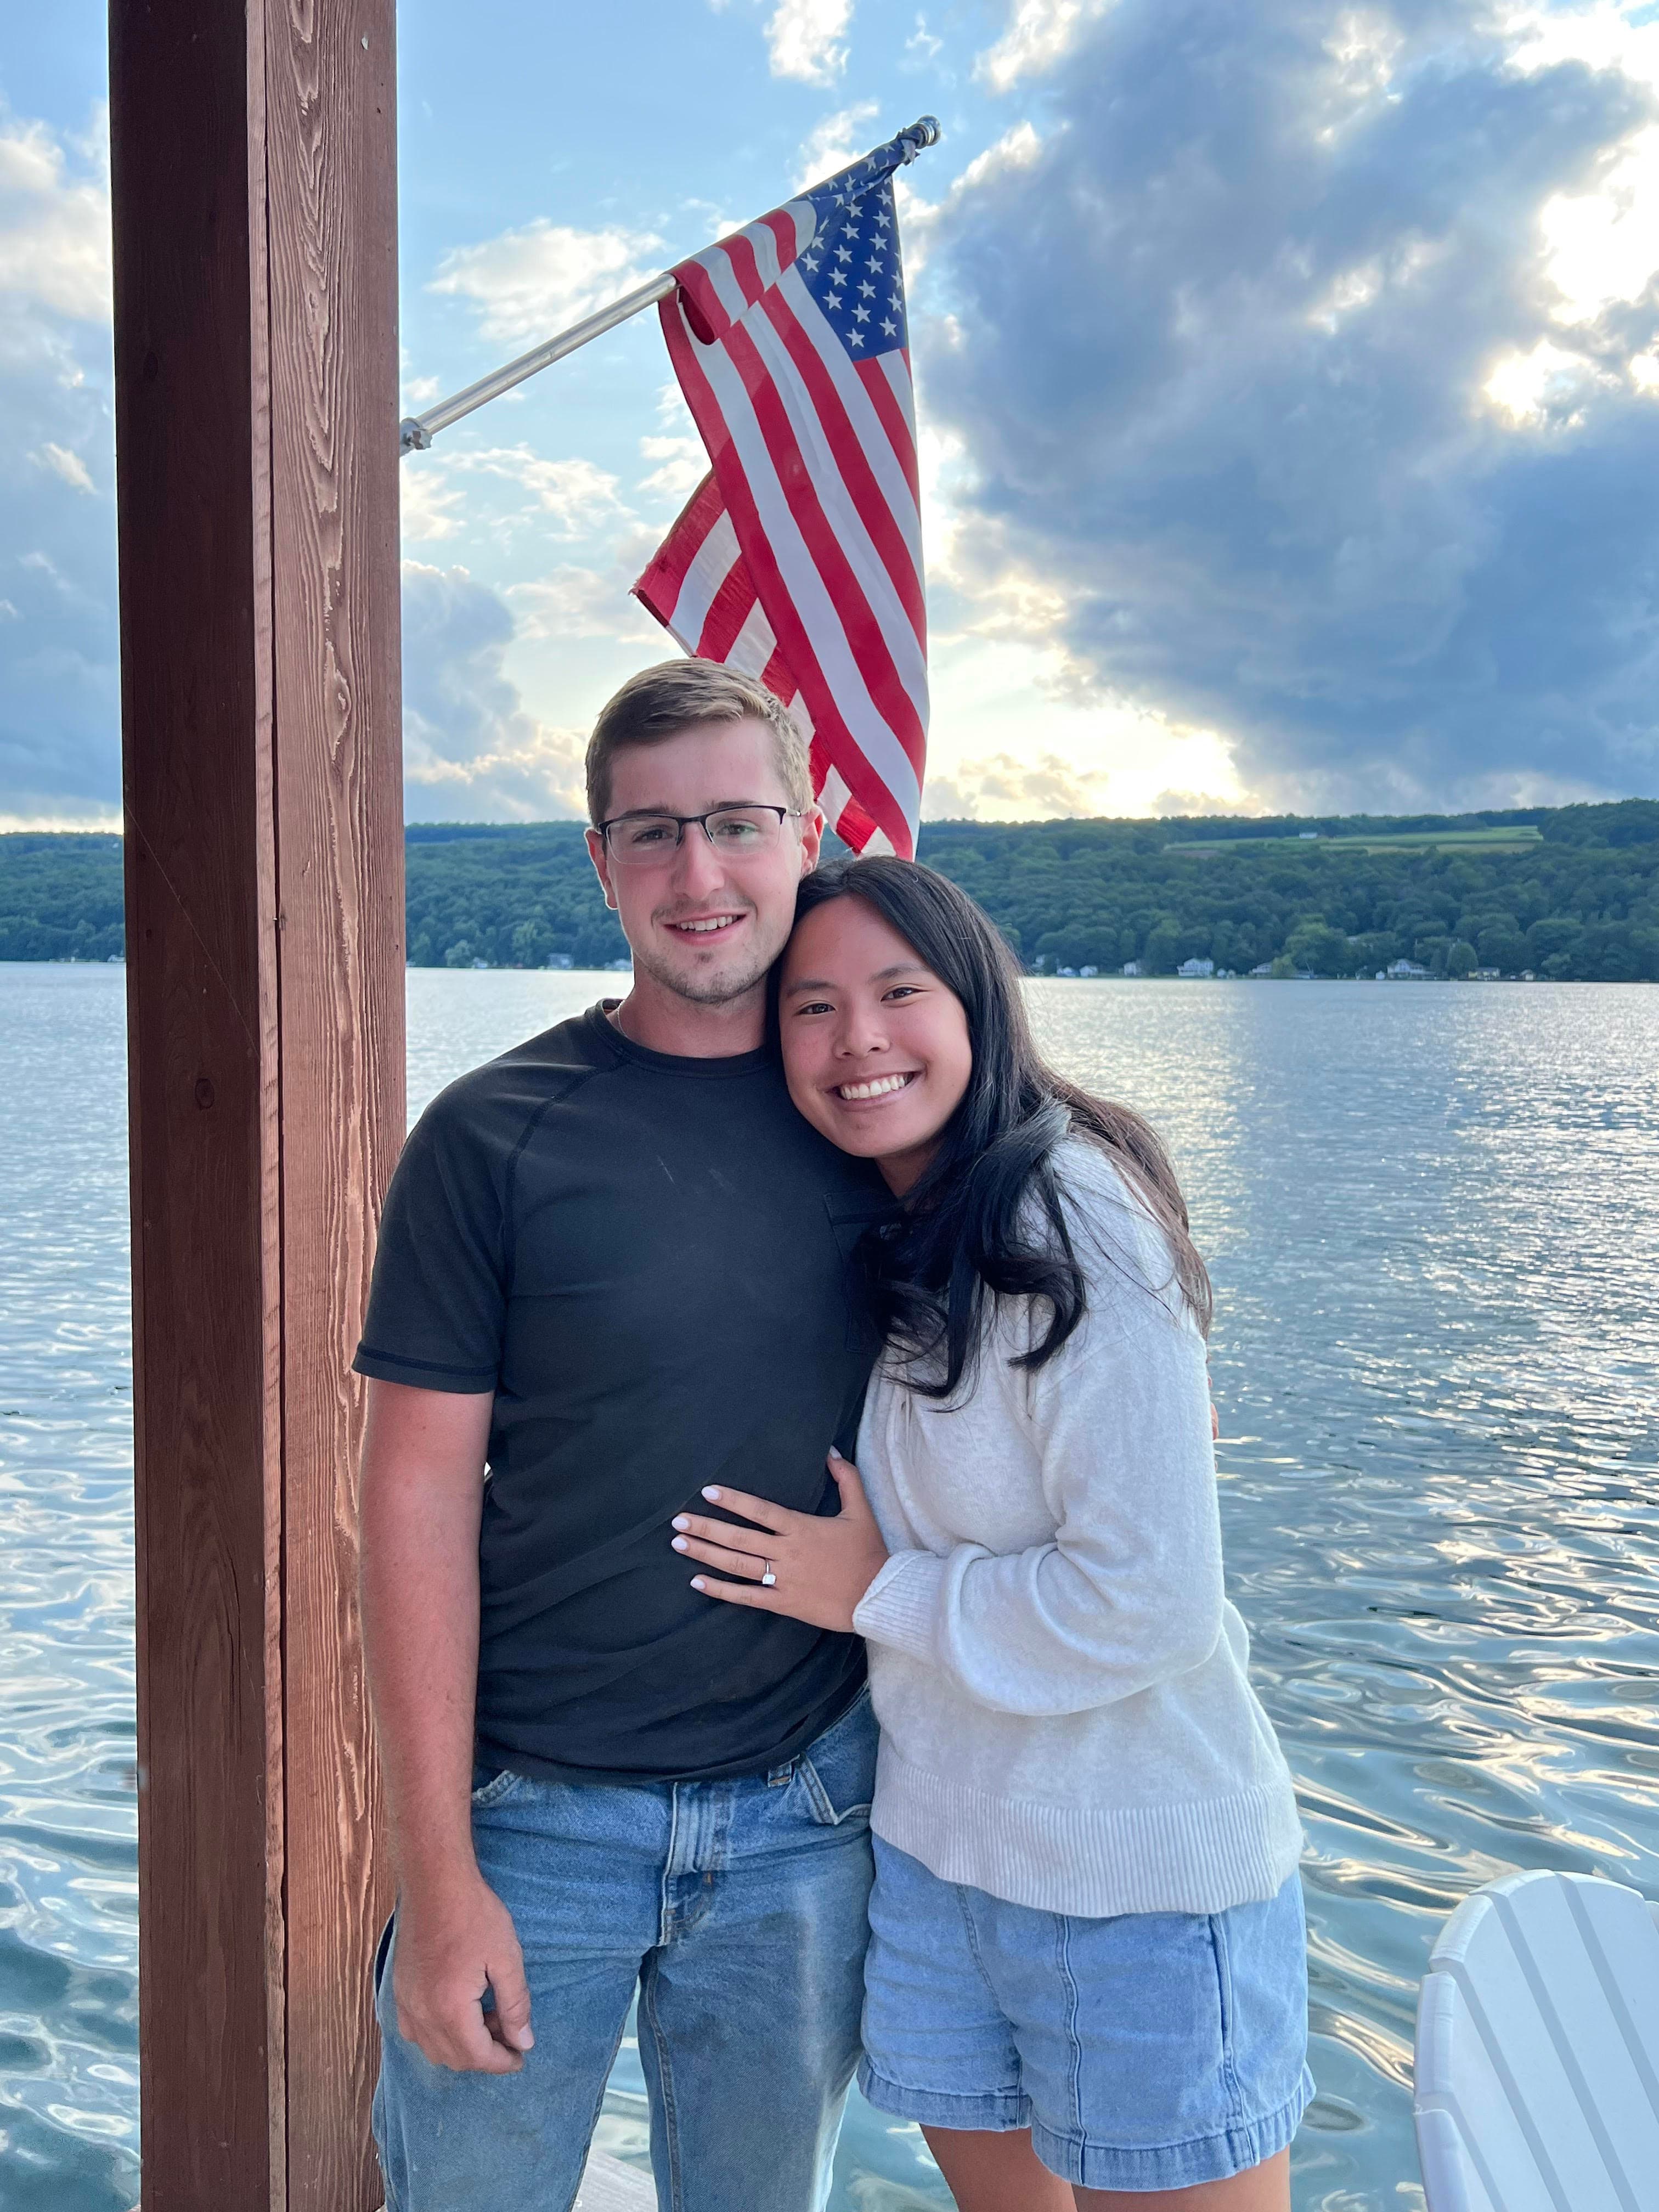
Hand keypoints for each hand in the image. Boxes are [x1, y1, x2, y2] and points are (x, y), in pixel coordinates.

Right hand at [391, 1869, 533, 2072]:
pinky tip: (458, 2012)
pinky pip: (416, 2031)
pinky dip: (439, 2034)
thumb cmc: (475, 1916)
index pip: (478, 2057)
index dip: (503, 2062)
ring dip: (462, 2045)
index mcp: (450, 2010)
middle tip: (509, 2031)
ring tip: (488, 2016)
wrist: (435, 1883)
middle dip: (485, 2054)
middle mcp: (421, 2015)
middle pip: (455, 2058)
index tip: (521, 2057)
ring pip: (434, 2049)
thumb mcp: (506, 1958)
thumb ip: (515, 2005)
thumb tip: (523, 2042)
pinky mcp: (399, 1991)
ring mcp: (406, 2004)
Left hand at [672, 1453, 888, 1633]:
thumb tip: (831, 1451)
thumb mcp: (860, 1510)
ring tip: (679, 1544)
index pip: (760, 1510)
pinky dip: (721, 1590)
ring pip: (737, 1564)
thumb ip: (846, 1478)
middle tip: (677, 1521)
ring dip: (705, 1554)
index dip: (733, 1501)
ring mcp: (783, 1579)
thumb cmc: (868, 1552)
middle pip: (739, 1538)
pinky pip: (747, 1596)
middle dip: (706, 1528)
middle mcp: (787, 1552)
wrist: (878, 1595)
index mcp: (801, 1528)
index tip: (708, 1492)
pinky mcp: (784, 1603)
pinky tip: (697, 1582)